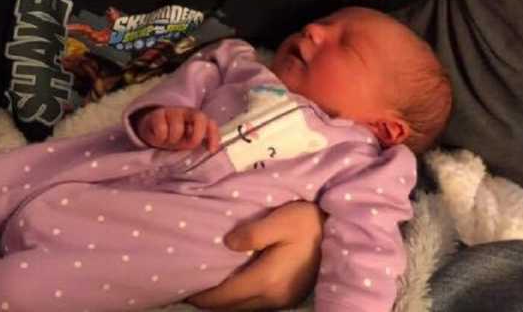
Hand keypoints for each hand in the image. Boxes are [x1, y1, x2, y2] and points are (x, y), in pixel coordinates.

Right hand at [136, 107, 219, 151]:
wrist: (151, 128)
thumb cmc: (174, 136)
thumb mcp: (187, 141)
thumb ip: (198, 141)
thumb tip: (209, 149)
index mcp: (197, 119)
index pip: (211, 124)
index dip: (214, 137)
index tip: (211, 150)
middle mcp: (187, 112)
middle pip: (200, 117)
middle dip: (196, 135)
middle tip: (189, 145)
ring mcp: (172, 112)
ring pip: (177, 128)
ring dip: (173, 139)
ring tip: (169, 141)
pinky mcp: (157, 114)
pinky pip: (161, 129)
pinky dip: (160, 138)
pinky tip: (159, 137)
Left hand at [188, 201, 323, 309]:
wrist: (338, 231)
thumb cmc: (307, 222)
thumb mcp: (280, 220)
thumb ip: (252, 233)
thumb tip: (227, 244)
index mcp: (267, 279)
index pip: (226, 295)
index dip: (204, 296)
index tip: (185, 288)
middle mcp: (274, 297)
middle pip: (233, 307)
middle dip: (211, 302)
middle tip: (191, 289)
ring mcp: (283, 300)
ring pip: (245, 308)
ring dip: (225, 302)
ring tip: (207, 289)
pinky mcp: (289, 297)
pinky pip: (256, 305)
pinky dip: (240, 300)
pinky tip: (232, 288)